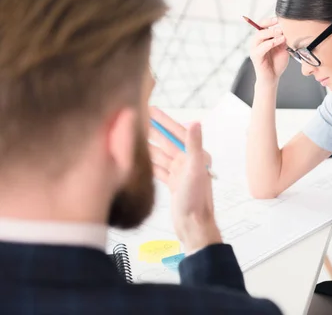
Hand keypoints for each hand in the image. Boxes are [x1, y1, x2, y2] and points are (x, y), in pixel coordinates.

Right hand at [148, 107, 221, 253]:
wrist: (194, 225)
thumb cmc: (197, 200)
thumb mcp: (195, 169)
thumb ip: (194, 145)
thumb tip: (195, 122)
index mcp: (196, 156)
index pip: (177, 132)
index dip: (164, 120)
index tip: (150, 108)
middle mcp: (188, 162)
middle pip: (166, 141)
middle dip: (153, 129)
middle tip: (137, 117)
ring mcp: (180, 173)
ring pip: (160, 154)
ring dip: (147, 145)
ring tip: (132, 134)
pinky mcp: (173, 183)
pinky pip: (158, 168)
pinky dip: (148, 162)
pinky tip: (138, 156)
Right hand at [250, 17, 288, 84]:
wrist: (272, 78)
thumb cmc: (277, 63)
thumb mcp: (283, 48)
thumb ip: (283, 39)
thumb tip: (288, 28)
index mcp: (262, 38)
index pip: (263, 24)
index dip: (271, 20)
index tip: (280, 18)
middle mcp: (256, 41)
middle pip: (260, 27)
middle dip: (271, 25)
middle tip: (282, 25)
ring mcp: (254, 48)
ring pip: (259, 36)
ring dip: (271, 33)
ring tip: (282, 33)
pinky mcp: (255, 56)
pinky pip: (261, 47)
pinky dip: (270, 43)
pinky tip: (279, 41)